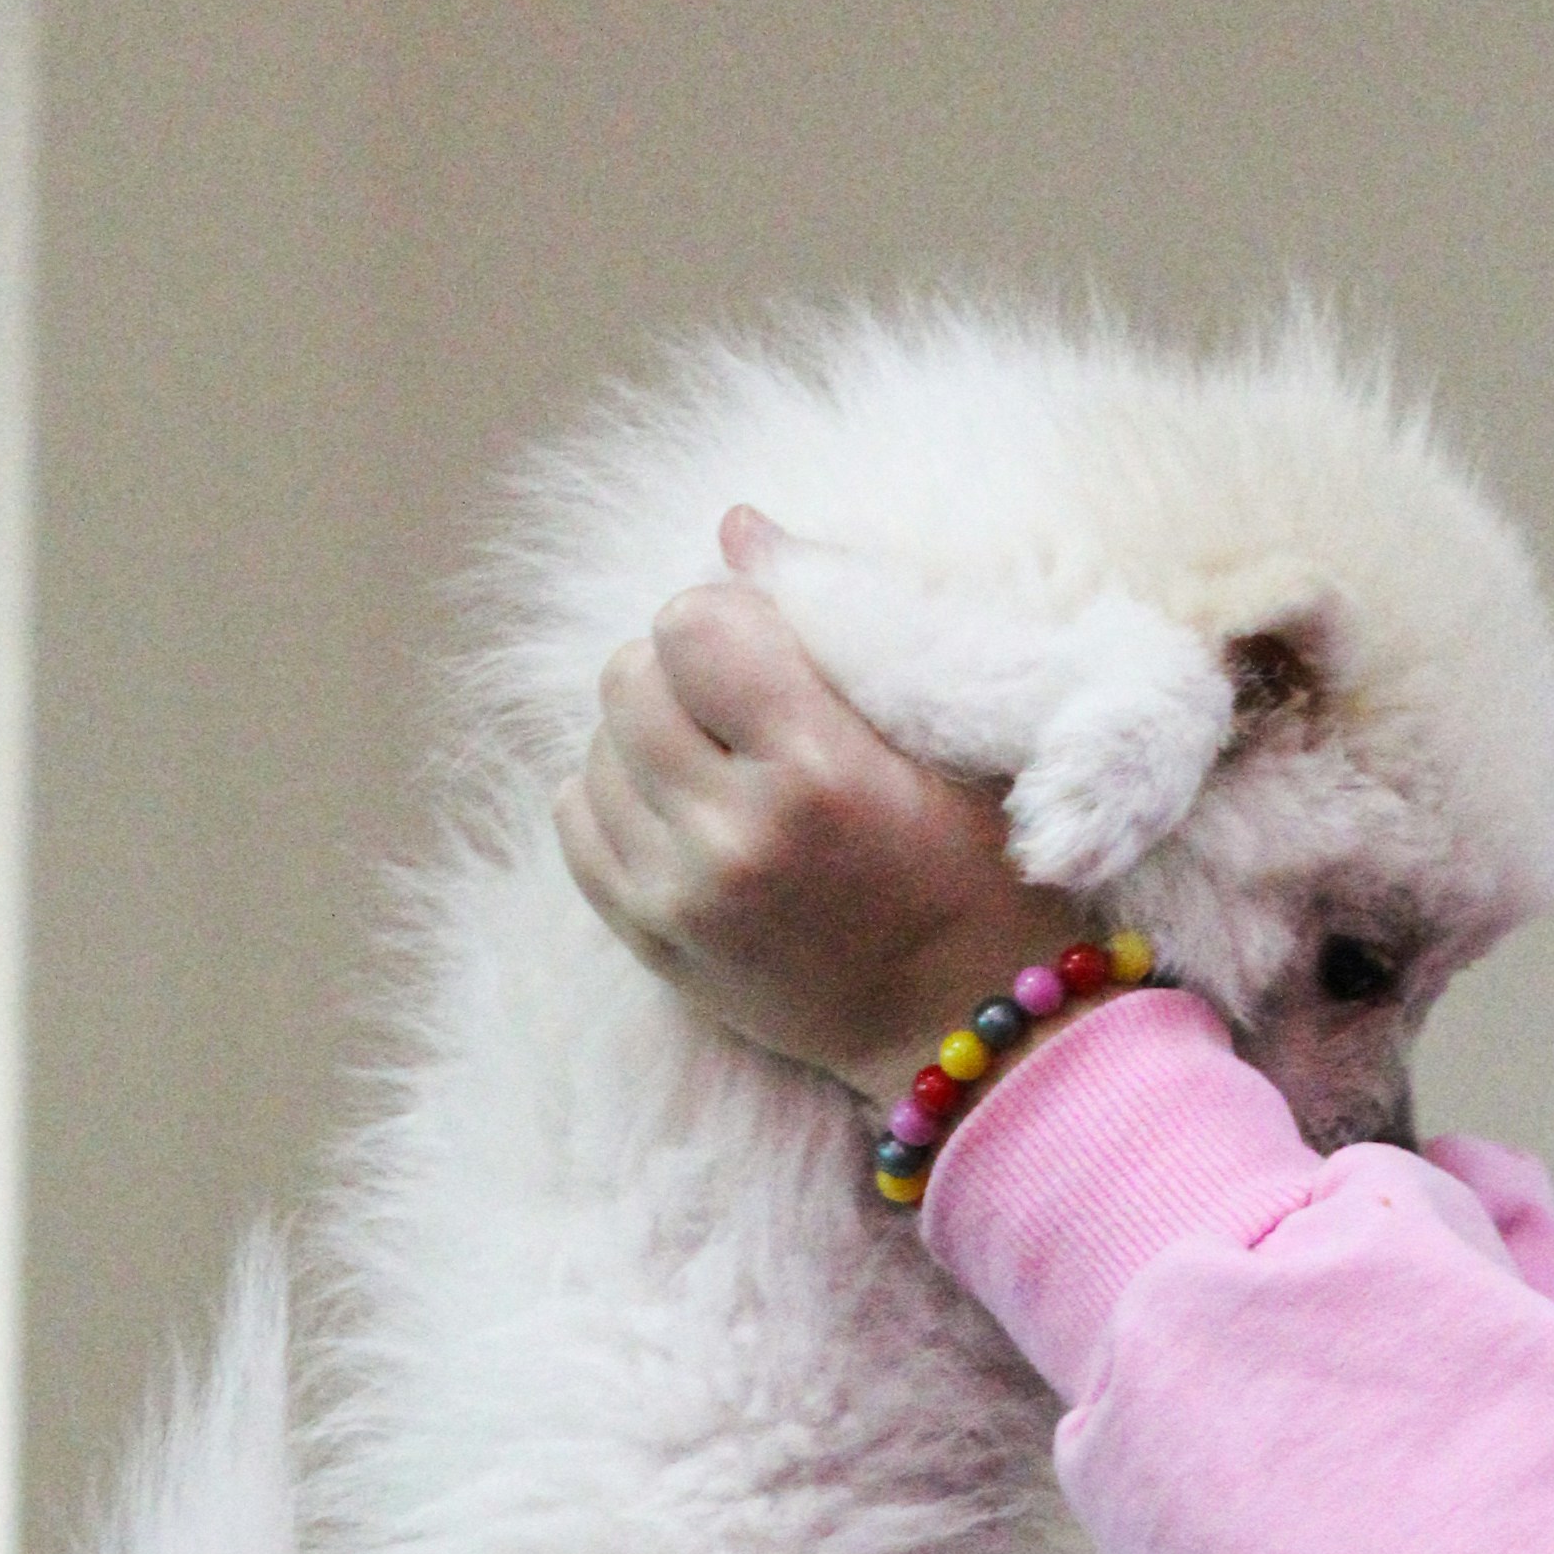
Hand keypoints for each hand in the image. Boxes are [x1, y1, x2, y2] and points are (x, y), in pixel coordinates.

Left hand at [553, 509, 1090, 1114]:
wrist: (961, 1028)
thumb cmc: (977, 870)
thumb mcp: (947, 737)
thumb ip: (843, 624)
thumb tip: (733, 524)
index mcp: (817, 774)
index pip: (693, 623)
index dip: (732, 620)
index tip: (778, 660)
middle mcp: (733, 839)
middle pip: (628, 675)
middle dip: (683, 674)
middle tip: (748, 717)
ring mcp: (680, 899)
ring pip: (596, 745)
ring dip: (651, 739)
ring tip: (726, 773)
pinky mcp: (650, 940)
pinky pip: (576, 818)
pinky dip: (619, 797)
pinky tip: (689, 815)